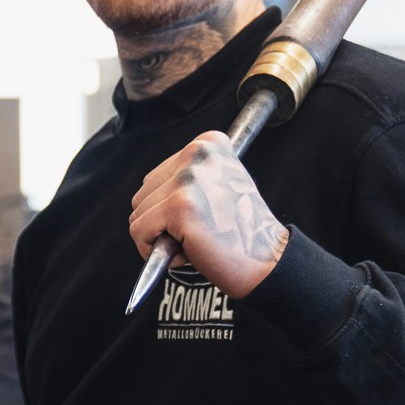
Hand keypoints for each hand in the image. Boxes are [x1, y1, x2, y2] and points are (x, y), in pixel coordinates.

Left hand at [129, 131, 288, 298]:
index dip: (170, 207)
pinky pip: (139, 231)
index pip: (156, 178)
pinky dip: (153, 250)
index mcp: (208, 143)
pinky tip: (186, 251)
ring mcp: (188, 178)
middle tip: (199, 231)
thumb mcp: (217, 186)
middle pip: (143, 194)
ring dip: (160, 237)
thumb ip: (184, 178)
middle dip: (162, 222)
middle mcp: (198, 153)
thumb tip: (144, 193)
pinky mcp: (179, 206)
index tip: (203, 216)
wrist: (266, 262)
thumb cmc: (239, 232)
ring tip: (196, 240)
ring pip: (139, 214)